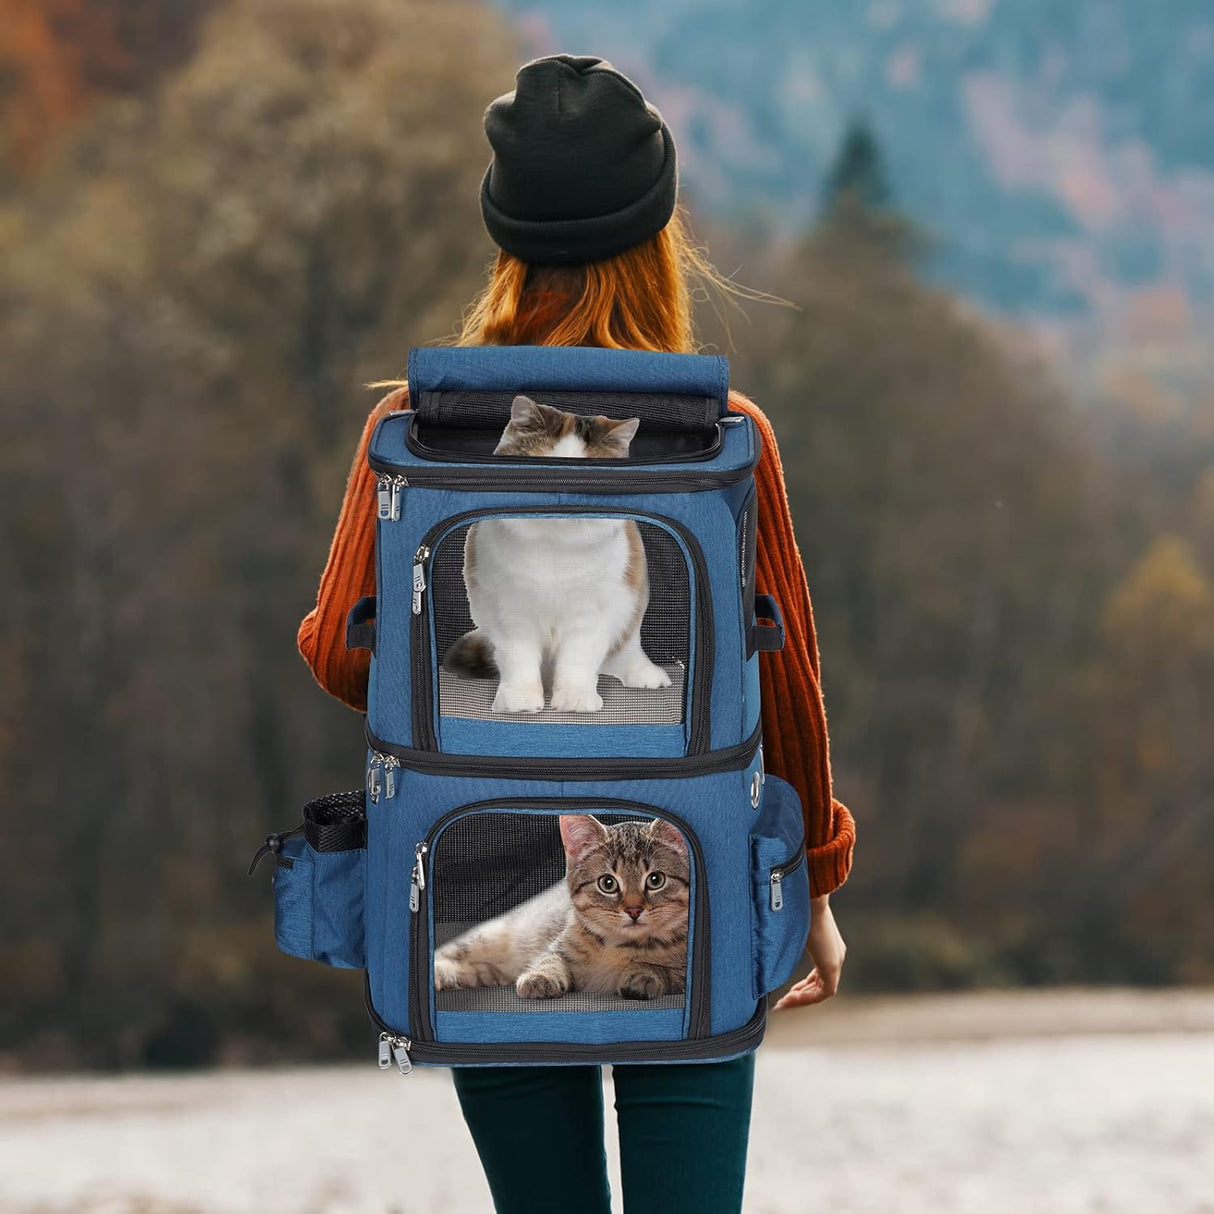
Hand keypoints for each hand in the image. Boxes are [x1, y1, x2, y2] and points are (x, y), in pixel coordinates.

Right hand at [773, 895, 845, 1009]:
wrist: (810, 898)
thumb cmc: (798, 906)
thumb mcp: (793, 927)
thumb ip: (787, 940)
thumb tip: (767, 938)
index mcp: (828, 947)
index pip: (818, 976)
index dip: (803, 987)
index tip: (788, 993)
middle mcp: (835, 956)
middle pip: (819, 986)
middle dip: (800, 996)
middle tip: (783, 1003)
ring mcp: (835, 961)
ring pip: (821, 992)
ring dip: (802, 999)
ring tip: (783, 1004)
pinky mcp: (832, 965)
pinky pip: (822, 992)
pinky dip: (806, 997)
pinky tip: (790, 998)